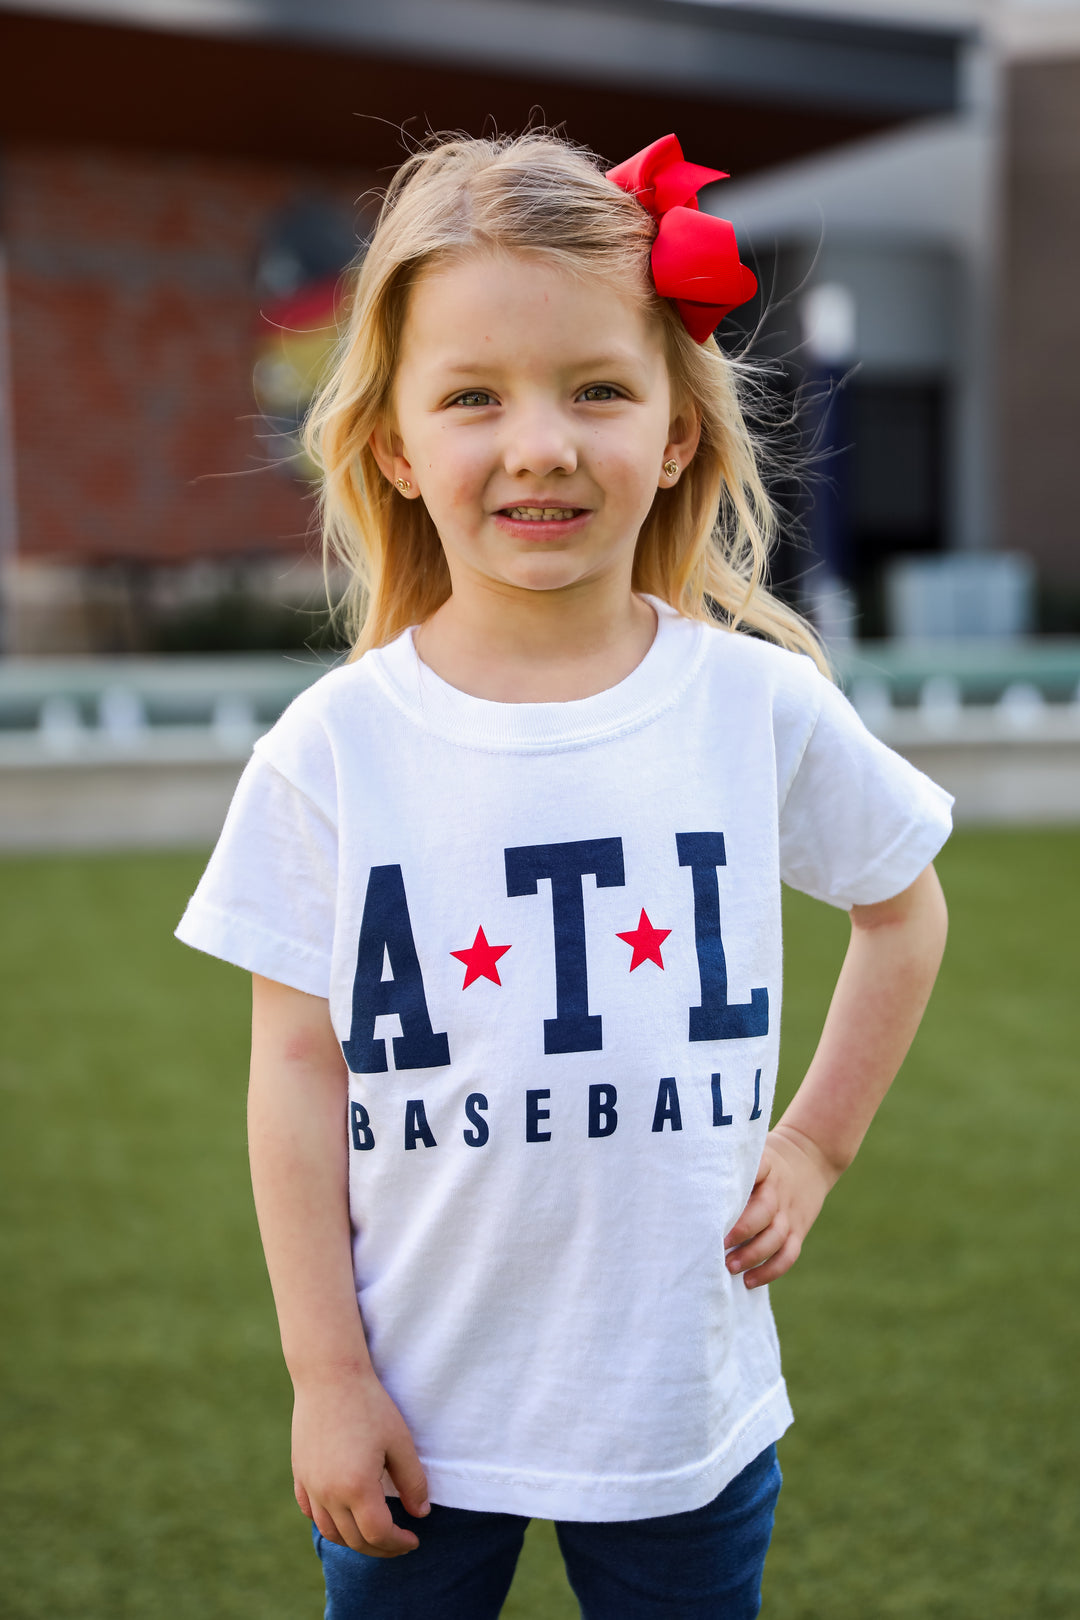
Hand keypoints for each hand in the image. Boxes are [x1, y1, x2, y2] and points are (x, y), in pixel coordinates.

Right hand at [291, 1367, 429, 1555]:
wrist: (329, 1376)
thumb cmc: (369, 1404)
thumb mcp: (400, 1441)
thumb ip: (412, 1482)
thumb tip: (420, 1514)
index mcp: (356, 1487)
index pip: (378, 1534)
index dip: (398, 1543)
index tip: (413, 1539)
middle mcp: (328, 1493)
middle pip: (354, 1540)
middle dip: (380, 1547)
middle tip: (399, 1541)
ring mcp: (310, 1485)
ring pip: (330, 1531)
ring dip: (353, 1540)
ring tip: (374, 1532)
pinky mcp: (300, 1474)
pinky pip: (310, 1512)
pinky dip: (328, 1522)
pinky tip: (343, 1516)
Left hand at [724, 1124, 839, 1288]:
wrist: (812, 1156)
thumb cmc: (768, 1159)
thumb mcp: (754, 1151)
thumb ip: (730, 1164)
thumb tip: (688, 1179)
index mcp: (765, 1167)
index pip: (755, 1171)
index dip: (739, 1186)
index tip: (717, 1203)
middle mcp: (777, 1192)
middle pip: (763, 1212)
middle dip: (741, 1231)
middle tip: (719, 1245)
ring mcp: (789, 1213)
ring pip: (775, 1238)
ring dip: (752, 1255)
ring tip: (730, 1267)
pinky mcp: (798, 1230)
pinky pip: (788, 1255)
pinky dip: (770, 1271)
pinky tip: (749, 1281)